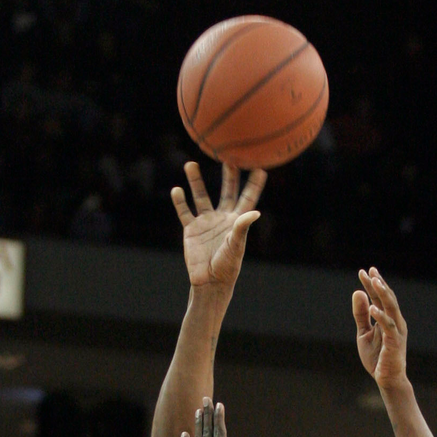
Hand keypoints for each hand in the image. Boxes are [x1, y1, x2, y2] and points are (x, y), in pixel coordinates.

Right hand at [172, 162, 266, 289]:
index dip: (254, 184)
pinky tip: (176, 190)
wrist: (209, 281)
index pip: (248, 198)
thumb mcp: (236, 245)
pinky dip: (179, 201)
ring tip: (191, 164)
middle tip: (229, 156)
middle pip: (227, 191)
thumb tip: (254, 211)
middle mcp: (222, 218)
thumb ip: (242, 227)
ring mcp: (206, 222)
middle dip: (229, 175)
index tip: (260, 167)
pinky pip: (184, 211)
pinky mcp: (191, 229)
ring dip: (196, 181)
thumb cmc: (227, 266)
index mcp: (237, 221)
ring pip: (201, 196)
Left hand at [353, 267, 409, 394]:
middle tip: (370, 270)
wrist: (387, 379)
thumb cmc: (377, 357)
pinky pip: (389, 326)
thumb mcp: (363, 333)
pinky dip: (381, 316)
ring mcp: (396, 330)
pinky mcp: (395, 342)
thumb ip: (361, 315)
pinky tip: (373, 307)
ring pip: (391, 307)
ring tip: (374, 282)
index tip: (363, 271)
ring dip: (383, 294)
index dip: (372, 285)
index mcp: (387, 319)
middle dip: (378, 284)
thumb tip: (357, 292)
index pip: (379, 298)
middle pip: (386, 298)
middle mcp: (394, 321)